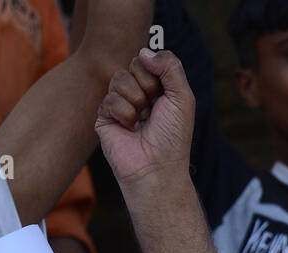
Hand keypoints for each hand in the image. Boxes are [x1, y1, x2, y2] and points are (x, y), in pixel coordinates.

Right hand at [96, 49, 195, 188]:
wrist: (156, 167)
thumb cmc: (173, 136)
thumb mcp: (183, 98)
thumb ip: (171, 67)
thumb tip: (144, 51)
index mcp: (159, 88)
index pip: (150, 59)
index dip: (158, 73)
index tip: (165, 95)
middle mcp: (140, 92)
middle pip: (134, 64)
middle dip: (147, 86)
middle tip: (153, 110)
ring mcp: (121, 102)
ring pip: (119, 78)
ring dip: (136, 101)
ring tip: (142, 121)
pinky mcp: (105, 115)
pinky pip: (109, 98)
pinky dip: (124, 114)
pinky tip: (130, 129)